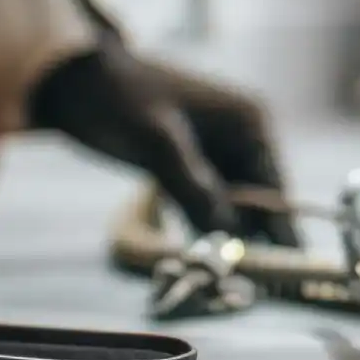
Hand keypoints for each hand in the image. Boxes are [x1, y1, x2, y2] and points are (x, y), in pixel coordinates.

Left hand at [0, 0, 294, 243]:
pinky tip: (200, 252)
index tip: (285, 266)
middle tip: (257, 278)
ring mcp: (214, 153)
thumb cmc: (120, 98)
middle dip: (253, 237)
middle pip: (258, 200)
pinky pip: (205, 203)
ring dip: (226, 236)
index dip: (279, 228)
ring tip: (228, 272)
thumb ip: (194, 185)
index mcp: (248, 121)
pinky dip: (202, 226)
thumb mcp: (158, 141)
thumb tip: (229, 233)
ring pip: (231, 206)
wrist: (75, 81)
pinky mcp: (189, 165)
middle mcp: (240, 138)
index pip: (275, 185)